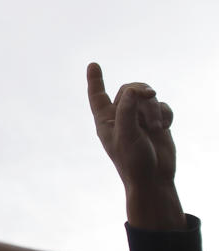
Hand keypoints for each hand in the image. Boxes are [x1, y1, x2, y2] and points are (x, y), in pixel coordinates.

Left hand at [86, 62, 182, 229]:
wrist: (154, 178)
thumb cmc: (134, 161)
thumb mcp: (126, 135)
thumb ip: (127, 111)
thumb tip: (133, 91)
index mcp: (106, 122)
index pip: (97, 97)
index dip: (95, 81)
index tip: (92, 64)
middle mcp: (120, 118)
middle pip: (130, 89)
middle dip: (141, 92)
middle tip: (151, 95)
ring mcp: (138, 120)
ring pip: (148, 97)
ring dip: (154, 108)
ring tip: (156, 127)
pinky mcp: (155, 122)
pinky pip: (161, 106)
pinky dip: (165, 114)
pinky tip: (165, 128)